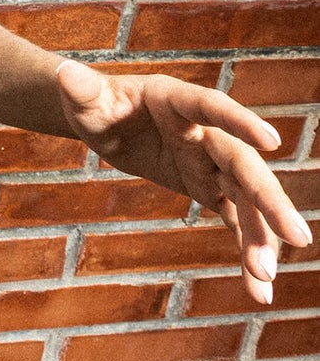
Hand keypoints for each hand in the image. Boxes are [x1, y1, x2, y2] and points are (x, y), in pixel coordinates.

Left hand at [55, 58, 312, 305]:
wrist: (109, 120)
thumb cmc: (97, 103)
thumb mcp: (84, 98)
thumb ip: (79, 89)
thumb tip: (64, 74)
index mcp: (177, 101)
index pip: (213, 108)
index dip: (241, 122)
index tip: (273, 140)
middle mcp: (205, 132)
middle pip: (244, 165)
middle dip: (270, 200)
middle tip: (299, 237)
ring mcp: (211, 163)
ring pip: (246, 200)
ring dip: (260, 237)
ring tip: (265, 280)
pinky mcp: (209, 188)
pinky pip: (235, 221)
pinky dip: (245, 250)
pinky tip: (257, 287)